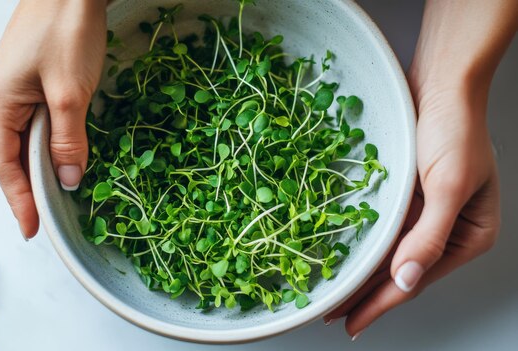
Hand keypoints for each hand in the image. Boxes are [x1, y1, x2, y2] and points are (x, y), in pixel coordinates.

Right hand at [0, 0, 106, 238]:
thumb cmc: (67, 30)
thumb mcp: (72, 93)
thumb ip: (69, 139)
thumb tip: (69, 179)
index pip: (3, 164)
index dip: (18, 199)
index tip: (32, 229)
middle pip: (10, 154)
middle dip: (28, 188)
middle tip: (47, 218)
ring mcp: (13, 88)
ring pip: (24, 139)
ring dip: (39, 166)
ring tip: (56, 196)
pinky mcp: (30, 79)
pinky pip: (34, 122)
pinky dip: (47, 143)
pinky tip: (62, 154)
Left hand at [323, 77, 499, 337]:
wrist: (440, 83)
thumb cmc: (454, 129)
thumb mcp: (448, 185)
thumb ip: (429, 236)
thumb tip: (407, 280)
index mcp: (468, 234)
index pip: (416, 279)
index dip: (380, 304)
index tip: (351, 324)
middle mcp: (446, 228)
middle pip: (399, 270)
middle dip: (365, 295)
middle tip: (331, 315)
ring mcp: (425, 212)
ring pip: (387, 252)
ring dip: (361, 272)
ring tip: (333, 293)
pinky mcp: (407, 196)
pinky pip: (381, 228)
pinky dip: (363, 244)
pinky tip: (344, 256)